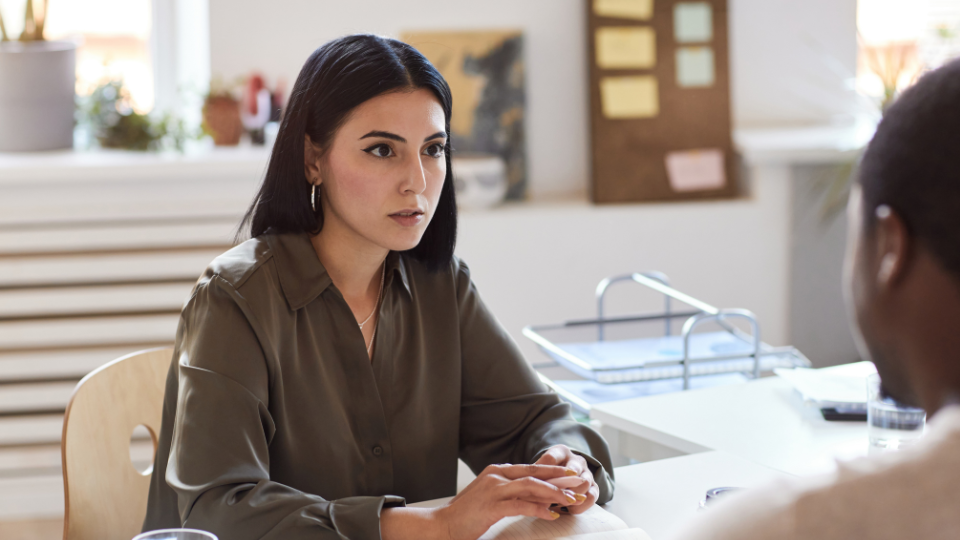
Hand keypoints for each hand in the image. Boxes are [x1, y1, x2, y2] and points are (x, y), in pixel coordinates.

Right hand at [435, 463, 580, 539]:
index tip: (572, 477)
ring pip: (531, 486)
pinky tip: (551, 514)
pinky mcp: (491, 505)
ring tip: (571, 500)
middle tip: (580, 483)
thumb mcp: (490, 497)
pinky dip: (538, 509)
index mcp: (497, 471)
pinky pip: (520, 505)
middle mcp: (496, 475)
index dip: (553, 472)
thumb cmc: (466, 515)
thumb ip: (509, 493)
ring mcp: (493, 489)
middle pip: (535, 473)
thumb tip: (534, 496)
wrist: (442, 525)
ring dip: (554, 492)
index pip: (531, 468)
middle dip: (560, 478)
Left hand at [534, 445, 597, 514]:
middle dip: (560, 485)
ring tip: (558, 505)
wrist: (569, 472)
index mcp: (561, 452)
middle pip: (573, 469)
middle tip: (549, 496)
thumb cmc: (550, 471)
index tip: (534, 483)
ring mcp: (587, 474)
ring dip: (571, 495)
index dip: (542, 471)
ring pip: (584, 483)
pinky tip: (568, 510)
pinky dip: (580, 505)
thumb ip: (534, 473)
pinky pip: (592, 497)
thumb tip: (523, 483)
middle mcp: (577, 461)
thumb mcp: (541, 467)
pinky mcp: (594, 488)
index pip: (552, 458)